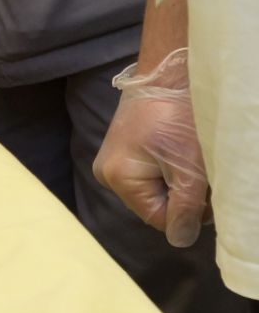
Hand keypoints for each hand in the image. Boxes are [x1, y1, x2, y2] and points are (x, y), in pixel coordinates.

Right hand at [93, 48, 207, 248]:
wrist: (169, 71)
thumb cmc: (178, 117)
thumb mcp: (189, 169)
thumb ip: (185, 209)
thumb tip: (180, 241)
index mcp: (117, 178)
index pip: (158, 217)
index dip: (187, 210)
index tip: (205, 188)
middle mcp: (108, 171)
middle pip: (156, 203)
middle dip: (184, 194)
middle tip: (201, 170)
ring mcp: (114, 157)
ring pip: (157, 188)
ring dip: (181, 180)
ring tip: (192, 156)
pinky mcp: (126, 146)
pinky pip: (152, 171)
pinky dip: (172, 166)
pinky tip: (183, 150)